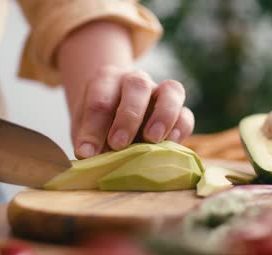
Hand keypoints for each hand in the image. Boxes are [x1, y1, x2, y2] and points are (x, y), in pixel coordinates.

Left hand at [57, 21, 193, 158]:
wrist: (116, 127)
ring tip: (152, 139)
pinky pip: (186, 113)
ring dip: (163, 115)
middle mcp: (136, 80)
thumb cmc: (98, 130)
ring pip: (171, 90)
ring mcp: (160, 93)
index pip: (100, 97)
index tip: (87, 152)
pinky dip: (180, 127)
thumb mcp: (85, 133)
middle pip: (137, 85)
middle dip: (128, 116)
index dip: (93, 126)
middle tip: (118, 144)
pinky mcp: (179, 111)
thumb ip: (86, 142)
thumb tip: (87, 157)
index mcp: (107, 79)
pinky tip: (171, 143)